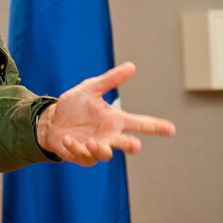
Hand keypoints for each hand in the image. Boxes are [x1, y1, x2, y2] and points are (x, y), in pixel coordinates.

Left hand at [37, 62, 175, 165]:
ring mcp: (96, 147)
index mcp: (115, 119)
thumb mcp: (90, 88)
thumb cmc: (74, 105)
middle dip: (131, 145)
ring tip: (92, 142)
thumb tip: (132, 66)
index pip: (140, 123)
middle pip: (127, 144)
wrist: (52, 120)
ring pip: (106, 154)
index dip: (156, 126)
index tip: (171, 129)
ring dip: (101, 149)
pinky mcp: (82, 155)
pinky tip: (67, 138)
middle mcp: (109, 135)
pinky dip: (76, 147)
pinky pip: (84, 156)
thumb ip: (110, 80)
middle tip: (135, 145)